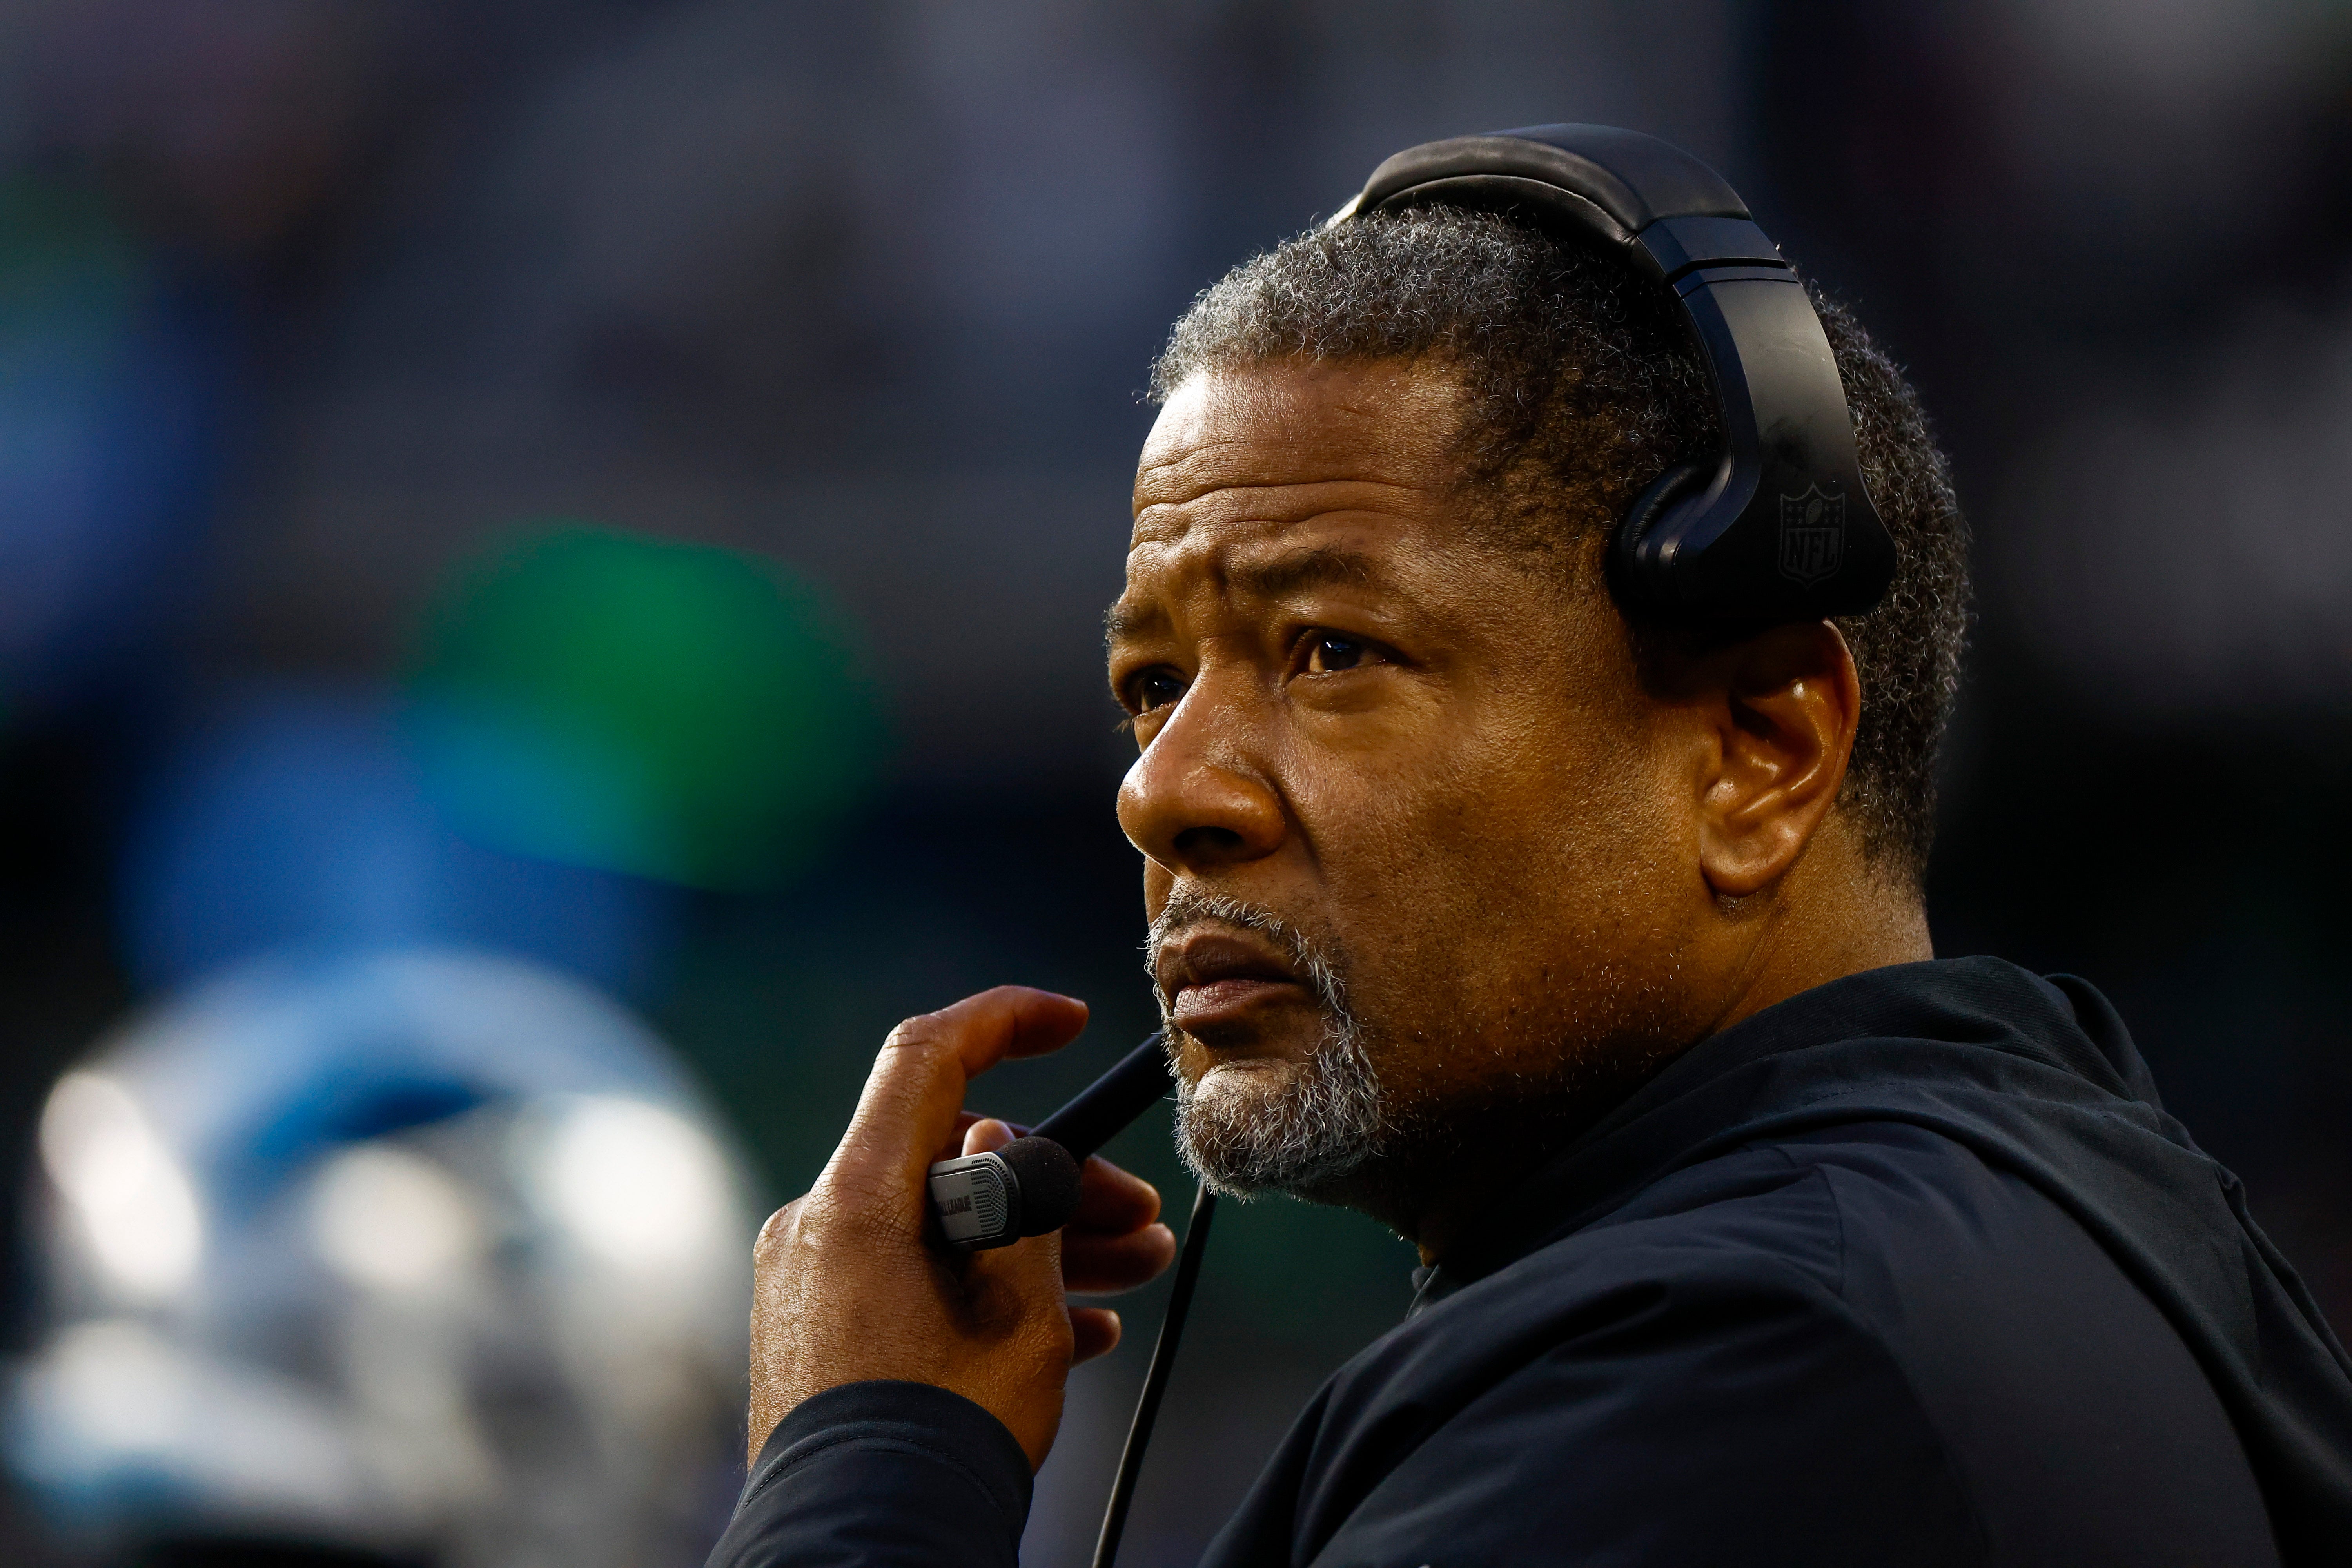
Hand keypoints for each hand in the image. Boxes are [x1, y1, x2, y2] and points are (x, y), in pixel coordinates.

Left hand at [747, 987, 1176, 1468]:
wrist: (867, 1547)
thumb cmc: (942, 1429)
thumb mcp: (1018, 1308)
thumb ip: (1020, 1205)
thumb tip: (1005, 1141)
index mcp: (853, 1202)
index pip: (923, 1058)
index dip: (1003, 1021)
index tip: (1067, 1020)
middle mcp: (816, 1230)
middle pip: (947, 1157)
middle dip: (1055, 1177)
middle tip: (1136, 1212)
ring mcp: (812, 1286)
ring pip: (941, 1225)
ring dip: (1039, 1240)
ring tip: (1136, 1270)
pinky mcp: (820, 1336)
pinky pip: (913, 1281)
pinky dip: (988, 1287)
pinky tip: (1080, 1325)